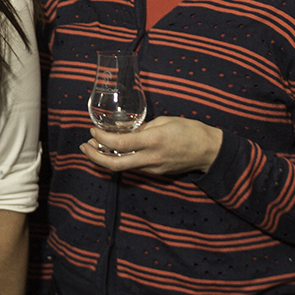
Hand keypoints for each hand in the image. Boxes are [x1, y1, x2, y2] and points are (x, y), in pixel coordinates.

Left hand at [82, 116, 223, 174]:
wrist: (210, 152)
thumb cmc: (190, 131)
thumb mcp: (164, 121)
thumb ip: (142, 128)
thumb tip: (123, 130)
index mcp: (154, 141)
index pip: (120, 143)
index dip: (102, 139)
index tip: (93, 131)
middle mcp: (151, 158)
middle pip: (115, 164)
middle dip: (95, 157)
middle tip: (84, 146)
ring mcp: (153, 168)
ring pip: (122, 168)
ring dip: (104, 159)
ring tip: (93, 147)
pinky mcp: (155, 173)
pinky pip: (132, 167)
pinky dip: (118, 159)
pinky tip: (112, 151)